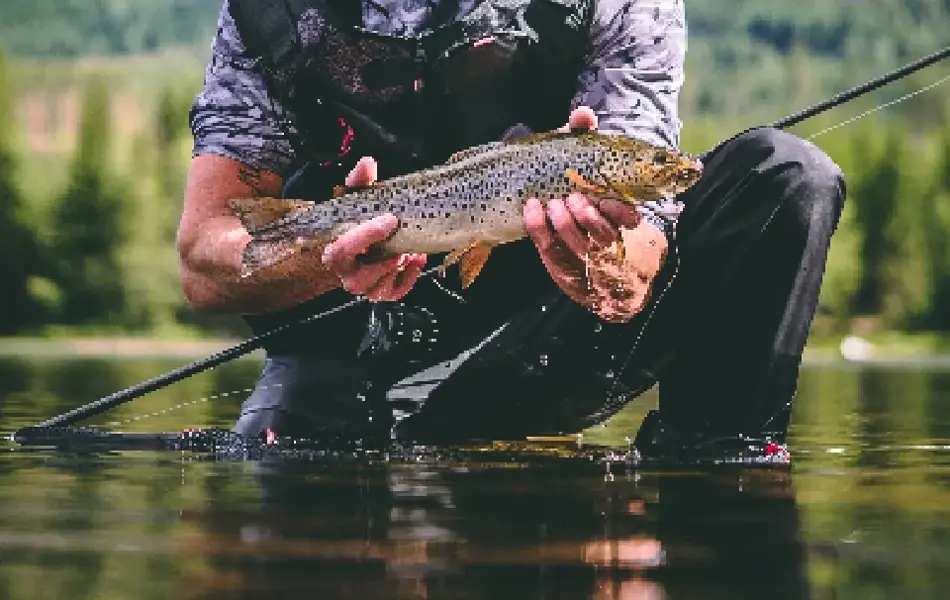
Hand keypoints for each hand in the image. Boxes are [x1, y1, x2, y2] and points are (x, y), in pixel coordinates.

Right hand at [321, 157, 427, 301]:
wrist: (366, 239)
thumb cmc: (358, 221)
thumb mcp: (357, 199)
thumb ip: (360, 182)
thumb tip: (367, 163)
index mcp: (336, 251)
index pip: (342, 250)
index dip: (365, 236)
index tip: (390, 219)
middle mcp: (347, 273)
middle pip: (359, 278)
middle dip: (382, 262)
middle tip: (401, 244)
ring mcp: (366, 285)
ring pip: (377, 289)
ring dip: (396, 269)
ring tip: (409, 250)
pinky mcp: (384, 291)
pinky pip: (395, 293)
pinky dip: (409, 278)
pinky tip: (417, 260)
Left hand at [523, 106, 666, 321]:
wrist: (526, 196)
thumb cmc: (561, 173)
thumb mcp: (572, 152)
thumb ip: (579, 134)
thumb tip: (584, 114)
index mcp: (612, 208)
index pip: (630, 218)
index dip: (622, 213)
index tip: (607, 201)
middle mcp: (598, 230)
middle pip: (604, 233)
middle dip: (590, 219)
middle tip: (573, 199)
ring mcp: (574, 243)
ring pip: (579, 244)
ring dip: (566, 225)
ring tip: (554, 204)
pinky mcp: (550, 249)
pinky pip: (546, 243)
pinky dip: (538, 225)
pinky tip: (531, 206)